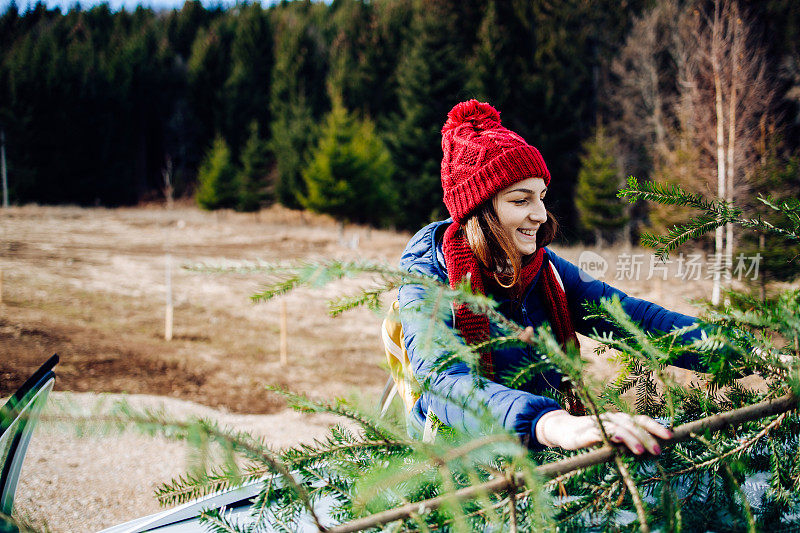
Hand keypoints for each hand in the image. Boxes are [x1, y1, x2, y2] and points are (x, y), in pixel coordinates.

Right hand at [534, 410, 672, 454]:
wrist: (563, 430)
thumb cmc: (591, 436)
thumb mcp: (612, 439)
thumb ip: (627, 442)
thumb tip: (651, 450)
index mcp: (620, 420)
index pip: (641, 420)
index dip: (655, 426)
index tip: (670, 436)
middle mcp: (612, 418)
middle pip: (633, 424)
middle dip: (648, 436)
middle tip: (659, 450)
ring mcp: (600, 423)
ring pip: (620, 428)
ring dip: (632, 438)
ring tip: (642, 452)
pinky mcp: (588, 431)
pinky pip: (602, 431)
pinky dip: (612, 435)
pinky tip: (619, 442)